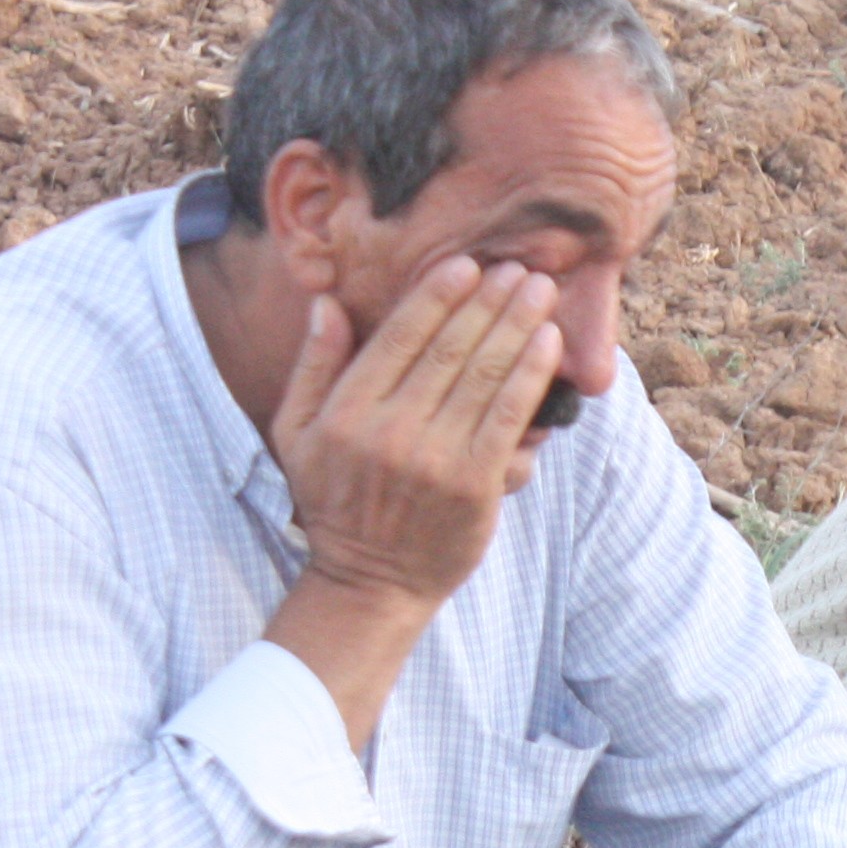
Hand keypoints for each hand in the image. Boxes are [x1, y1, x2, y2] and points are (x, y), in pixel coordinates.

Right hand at [272, 256, 564, 605]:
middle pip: (450, 348)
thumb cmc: (335, 502)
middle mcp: (389, 429)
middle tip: (518, 266)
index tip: (466, 265)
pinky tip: (548, 343)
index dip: (437, 295)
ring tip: (540, 291)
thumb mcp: (297, 434)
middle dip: (488, 301)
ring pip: (484, 374)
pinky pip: (509, 415)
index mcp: (346, 411)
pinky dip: (532, 374)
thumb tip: (325, 303)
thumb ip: (313, 366)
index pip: (399, 336)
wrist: (371, 583)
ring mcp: (434, 456)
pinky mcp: (474, 483)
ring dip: (518, 325)